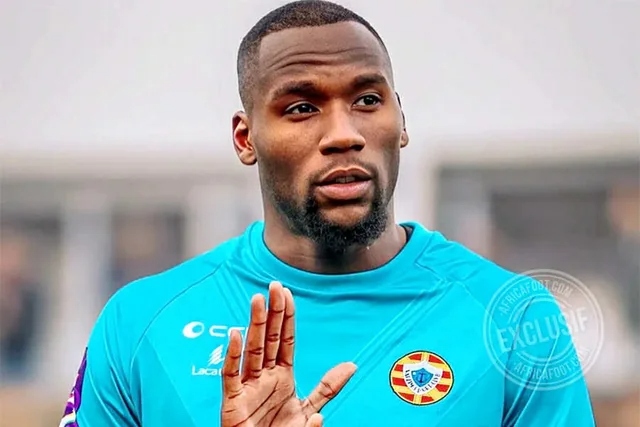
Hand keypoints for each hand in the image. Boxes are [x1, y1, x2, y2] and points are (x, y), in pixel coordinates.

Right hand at [220, 281, 356, 426]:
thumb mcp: (307, 410)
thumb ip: (327, 388)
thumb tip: (351, 366)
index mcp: (282, 376)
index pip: (285, 340)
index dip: (286, 317)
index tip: (287, 294)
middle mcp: (264, 376)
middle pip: (269, 338)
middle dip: (272, 312)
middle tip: (274, 286)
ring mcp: (248, 386)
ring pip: (252, 349)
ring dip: (254, 324)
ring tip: (257, 300)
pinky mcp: (233, 400)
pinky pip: (231, 375)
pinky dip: (232, 355)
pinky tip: (236, 334)